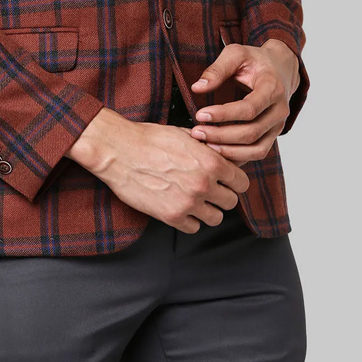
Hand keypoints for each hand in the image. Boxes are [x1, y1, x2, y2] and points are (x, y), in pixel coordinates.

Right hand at [68, 109, 250, 233]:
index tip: (227, 180)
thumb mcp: (185, 135)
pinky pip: (194, 227)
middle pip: (231, 202)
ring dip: (208, 209)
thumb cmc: (150, 139)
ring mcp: (188, 203)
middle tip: (210, 189)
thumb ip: (209, 148)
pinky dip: (190, 219)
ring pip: (216, 218)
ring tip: (196, 199)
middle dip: (223, 195)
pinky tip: (181, 206)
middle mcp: (203, 185)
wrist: (120, 150)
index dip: (235, 180)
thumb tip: (224, 153)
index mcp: (210, 162)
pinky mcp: (171, 216)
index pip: (242, 182)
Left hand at [187, 39, 301, 164]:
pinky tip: (218, 152)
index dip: (223, 115)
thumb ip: (217, 69)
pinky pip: (258, 153)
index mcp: (272, 87)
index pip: (249, 109)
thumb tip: (197, 88)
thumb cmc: (255, 60)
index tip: (200, 114)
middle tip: (197, 132)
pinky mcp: (273, 134)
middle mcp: (280, 110)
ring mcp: (278, 125)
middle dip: (221, 136)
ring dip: (230, 151)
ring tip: (205, 145)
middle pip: (252, 132)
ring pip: (257, 149)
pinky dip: (238, 157)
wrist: (279, 68)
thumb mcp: (236, 54)